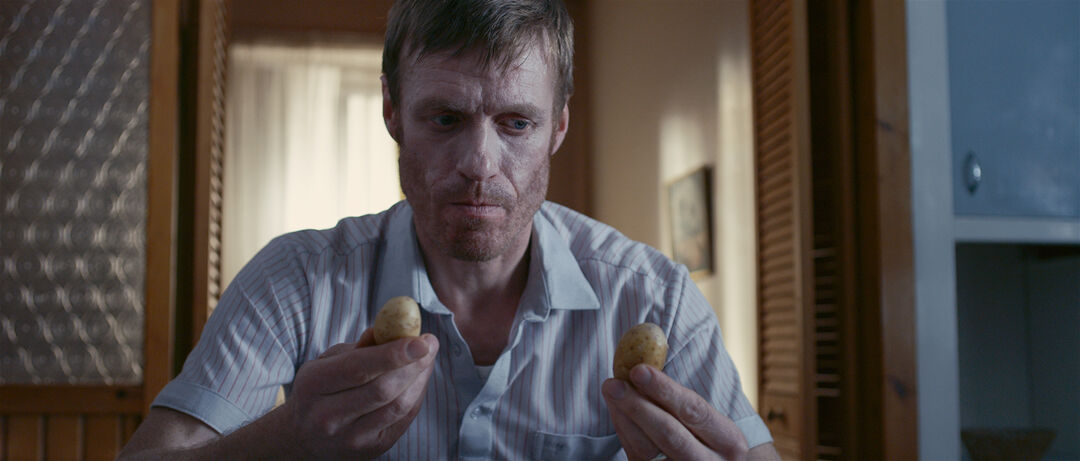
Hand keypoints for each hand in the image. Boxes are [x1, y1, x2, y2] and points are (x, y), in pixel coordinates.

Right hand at [282, 329, 438, 460]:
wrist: (305, 437)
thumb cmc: (321, 389)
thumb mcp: (327, 362)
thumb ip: (359, 347)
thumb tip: (392, 329)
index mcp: (313, 385)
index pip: (358, 368)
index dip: (393, 353)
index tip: (420, 340)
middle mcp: (327, 417)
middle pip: (382, 389)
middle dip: (413, 364)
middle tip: (430, 344)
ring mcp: (349, 438)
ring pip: (397, 406)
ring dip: (419, 379)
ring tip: (427, 359)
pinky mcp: (370, 450)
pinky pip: (402, 420)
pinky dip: (416, 396)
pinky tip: (419, 380)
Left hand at [602, 364, 748, 460]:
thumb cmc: (710, 439)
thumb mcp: (713, 424)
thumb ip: (684, 401)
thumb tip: (645, 364)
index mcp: (729, 442)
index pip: (694, 411)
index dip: (664, 389)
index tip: (638, 370)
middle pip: (668, 434)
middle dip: (637, 406)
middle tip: (613, 383)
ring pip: (647, 450)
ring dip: (624, 418)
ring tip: (611, 392)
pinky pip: (636, 457)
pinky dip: (624, 433)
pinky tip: (617, 412)